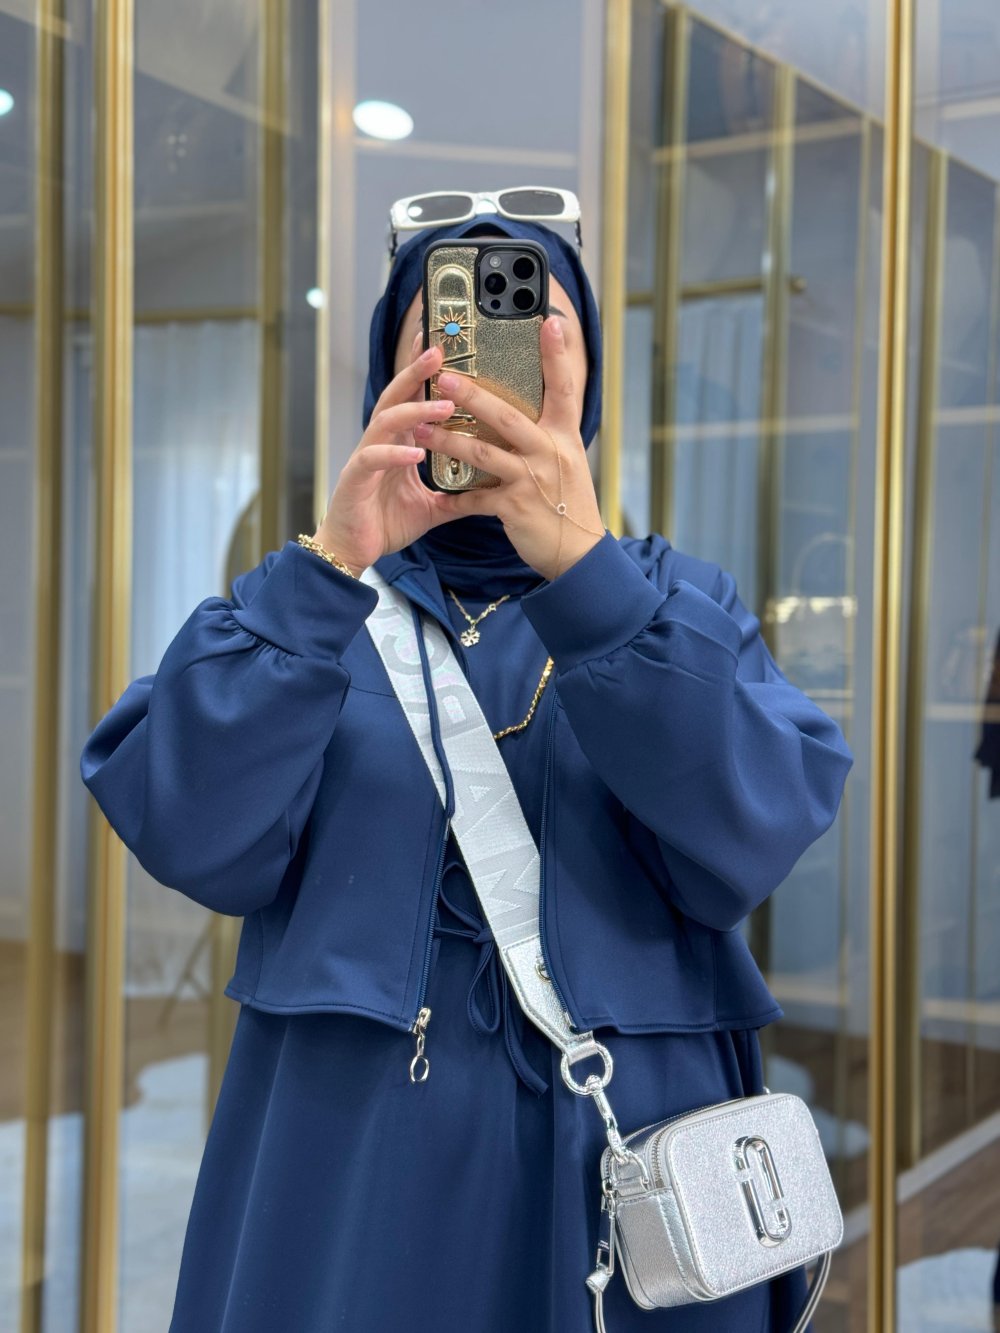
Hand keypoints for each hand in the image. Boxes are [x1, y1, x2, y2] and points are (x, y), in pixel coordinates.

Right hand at [313, 333, 464, 573]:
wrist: (353, 551)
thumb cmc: (384, 523)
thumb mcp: (431, 508)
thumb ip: (455, 495)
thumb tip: (489, 493)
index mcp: (398, 444)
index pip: (410, 399)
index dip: (422, 373)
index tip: (442, 346)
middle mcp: (381, 443)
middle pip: (396, 397)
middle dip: (416, 371)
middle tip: (438, 350)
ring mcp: (365, 458)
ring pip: (386, 421)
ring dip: (415, 410)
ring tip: (445, 404)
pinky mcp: (355, 479)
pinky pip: (373, 459)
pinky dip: (395, 454)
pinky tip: (416, 453)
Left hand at [412, 316, 605, 580]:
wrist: (578, 553)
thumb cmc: (568, 504)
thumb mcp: (567, 461)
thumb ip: (548, 435)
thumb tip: (523, 409)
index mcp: (564, 437)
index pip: (564, 388)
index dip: (556, 355)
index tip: (548, 321)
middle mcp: (549, 453)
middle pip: (507, 416)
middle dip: (473, 395)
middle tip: (444, 377)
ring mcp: (531, 480)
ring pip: (482, 453)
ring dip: (448, 440)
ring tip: (422, 428)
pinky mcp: (514, 508)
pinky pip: (476, 499)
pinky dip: (455, 499)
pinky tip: (437, 497)